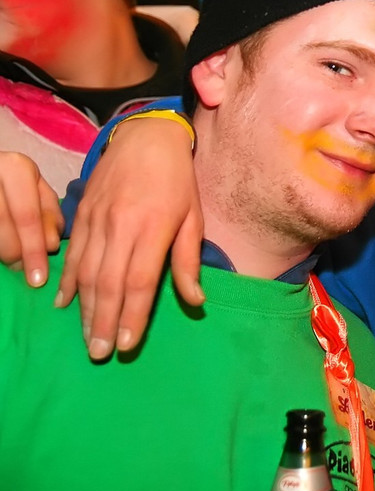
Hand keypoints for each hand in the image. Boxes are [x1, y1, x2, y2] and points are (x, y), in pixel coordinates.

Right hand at [0, 152, 62, 285]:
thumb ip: (48, 213)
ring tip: (12, 260)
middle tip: (24, 270)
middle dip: (16, 254)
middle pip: (3, 226)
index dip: (34, 250)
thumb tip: (51, 244)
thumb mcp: (36, 189)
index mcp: (15, 168)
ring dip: (3, 252)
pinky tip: (1, 251)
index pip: (27, 217)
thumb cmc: (15, 181)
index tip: (39, 279)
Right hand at [60, 118, 203, 359]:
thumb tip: (195, 301)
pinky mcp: (82, 214)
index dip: (134, 315)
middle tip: (100, 353)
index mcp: (153, 228)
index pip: (140, 281)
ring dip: (85, 309)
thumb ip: (188, 261)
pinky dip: (68, 282)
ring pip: (87, 273)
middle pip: (109, 283)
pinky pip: (72, 254)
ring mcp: (97, 220)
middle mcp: (121, 227)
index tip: (128, 344)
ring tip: (87, 339)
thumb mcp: (193, 217)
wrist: (146, 137)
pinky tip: (64, 304)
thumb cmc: (178, 180)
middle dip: (104, 322)